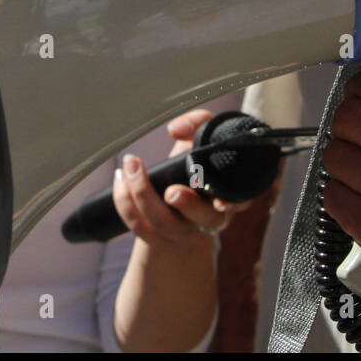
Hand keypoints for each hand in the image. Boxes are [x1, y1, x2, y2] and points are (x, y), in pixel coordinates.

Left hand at [111, 109, 253, 250]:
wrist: (181, 210)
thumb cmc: (195, 168)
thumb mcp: (200, 142)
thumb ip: (198, 124)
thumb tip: (176, 128)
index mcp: (227, 195)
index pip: (240, 202)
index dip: (233, 204)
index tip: (220, 202)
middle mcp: (209, 218)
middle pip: (203, 219)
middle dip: (188, 205)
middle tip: (172, 192)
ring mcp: (184, 232)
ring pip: (165, 225)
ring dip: (144, 196)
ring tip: (130, 168)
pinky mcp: (157, 237)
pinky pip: (138, 225)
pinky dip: (125, 201)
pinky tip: (120, 179)